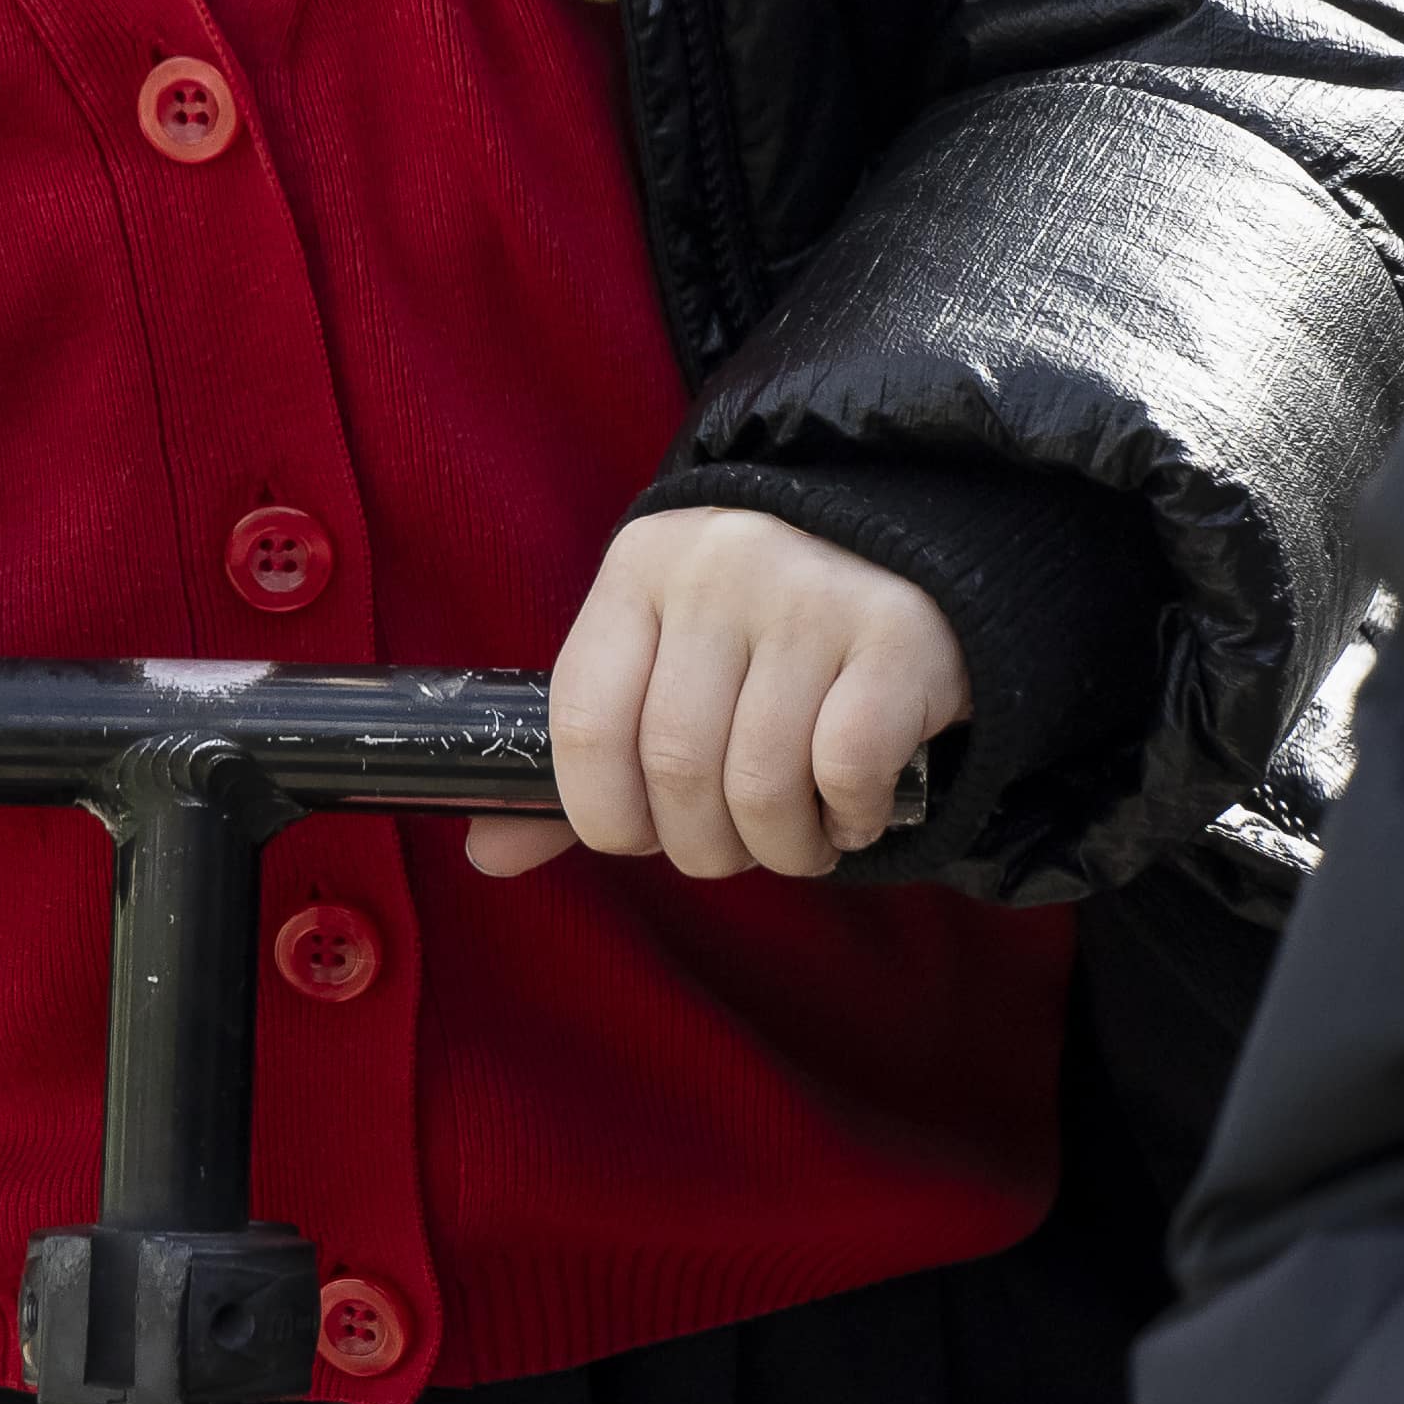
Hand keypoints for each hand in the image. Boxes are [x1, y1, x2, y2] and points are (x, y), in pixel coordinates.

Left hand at [496, 506, 963, 881]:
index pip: (585, 722)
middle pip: (677, 767)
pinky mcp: (898, 633)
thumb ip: (587, 755)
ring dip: (779, 847)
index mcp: (642, 566)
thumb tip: (489, 853)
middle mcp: (720, 565)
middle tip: (731, 848)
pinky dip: (848, 820)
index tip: (640, 836)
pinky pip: (846, 772)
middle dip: (701, 846)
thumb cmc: (765, 630)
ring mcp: (813, 593)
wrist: (914, 550)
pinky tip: (853, 809)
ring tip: (796, 839)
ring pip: (761, 784)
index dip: (604, 814)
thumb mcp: (666, 658)